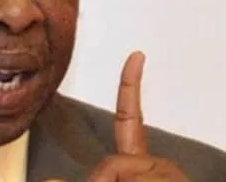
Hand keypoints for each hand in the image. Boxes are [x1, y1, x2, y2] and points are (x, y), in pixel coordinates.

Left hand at [47, 51, 188, 181]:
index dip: (129, 85)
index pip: (129, 118)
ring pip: (121, 172)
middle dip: (105, 181)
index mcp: (136, 164)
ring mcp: (170, 174)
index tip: (137, 55)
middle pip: (114, 162)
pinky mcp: (176, 180)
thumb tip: (50, 179)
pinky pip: (139, 181)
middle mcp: (157, 166)